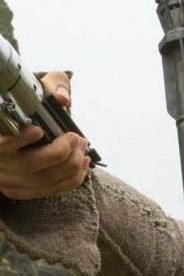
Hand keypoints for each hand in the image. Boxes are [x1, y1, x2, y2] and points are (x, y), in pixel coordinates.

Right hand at [0, 71, 89, 199]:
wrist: (25, 120)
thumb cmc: (33, 104)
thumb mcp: (41, 87)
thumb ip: (53, 85)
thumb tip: (62, 98)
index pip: (1, 144)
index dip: (18, 140)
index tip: (37, 129)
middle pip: (28, 165)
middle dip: (59, 153)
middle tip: (76, 138)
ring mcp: (8, 179)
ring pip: (42, 180)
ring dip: (70, 165)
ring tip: (82, 148)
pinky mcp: (22, 190)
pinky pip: (51, 190)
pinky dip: (72, 178)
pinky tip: (84, 163)